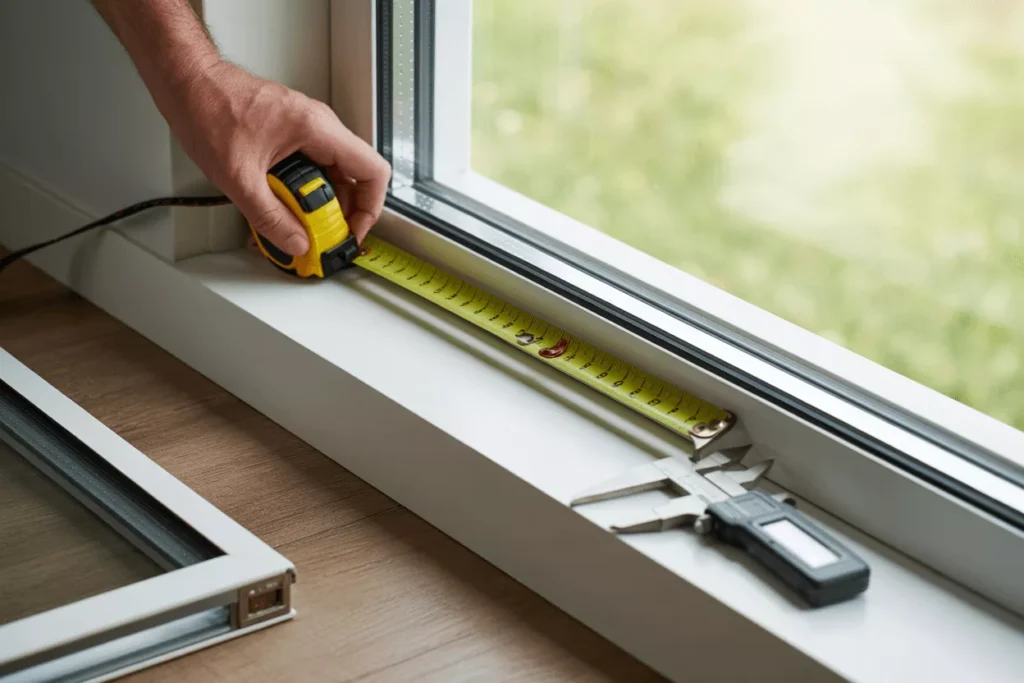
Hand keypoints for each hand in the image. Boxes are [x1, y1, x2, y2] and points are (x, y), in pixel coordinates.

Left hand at [168, 59, 390, 255]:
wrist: (187, 82)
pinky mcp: (293, 135)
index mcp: (316, 128)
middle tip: (322, 235)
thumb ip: (270, 217)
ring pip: (333, 175)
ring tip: (300, 223)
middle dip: (342, 212)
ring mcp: (307, 129)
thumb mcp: (238, 177)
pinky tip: (284, 204)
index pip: (372, 171)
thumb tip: (296, 241)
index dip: (371, 208)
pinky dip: (305, 191)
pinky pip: (313, 168)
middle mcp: (318, 126)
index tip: (351, 231)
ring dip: (321, 203)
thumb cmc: (207, 108)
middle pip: (355, 178)